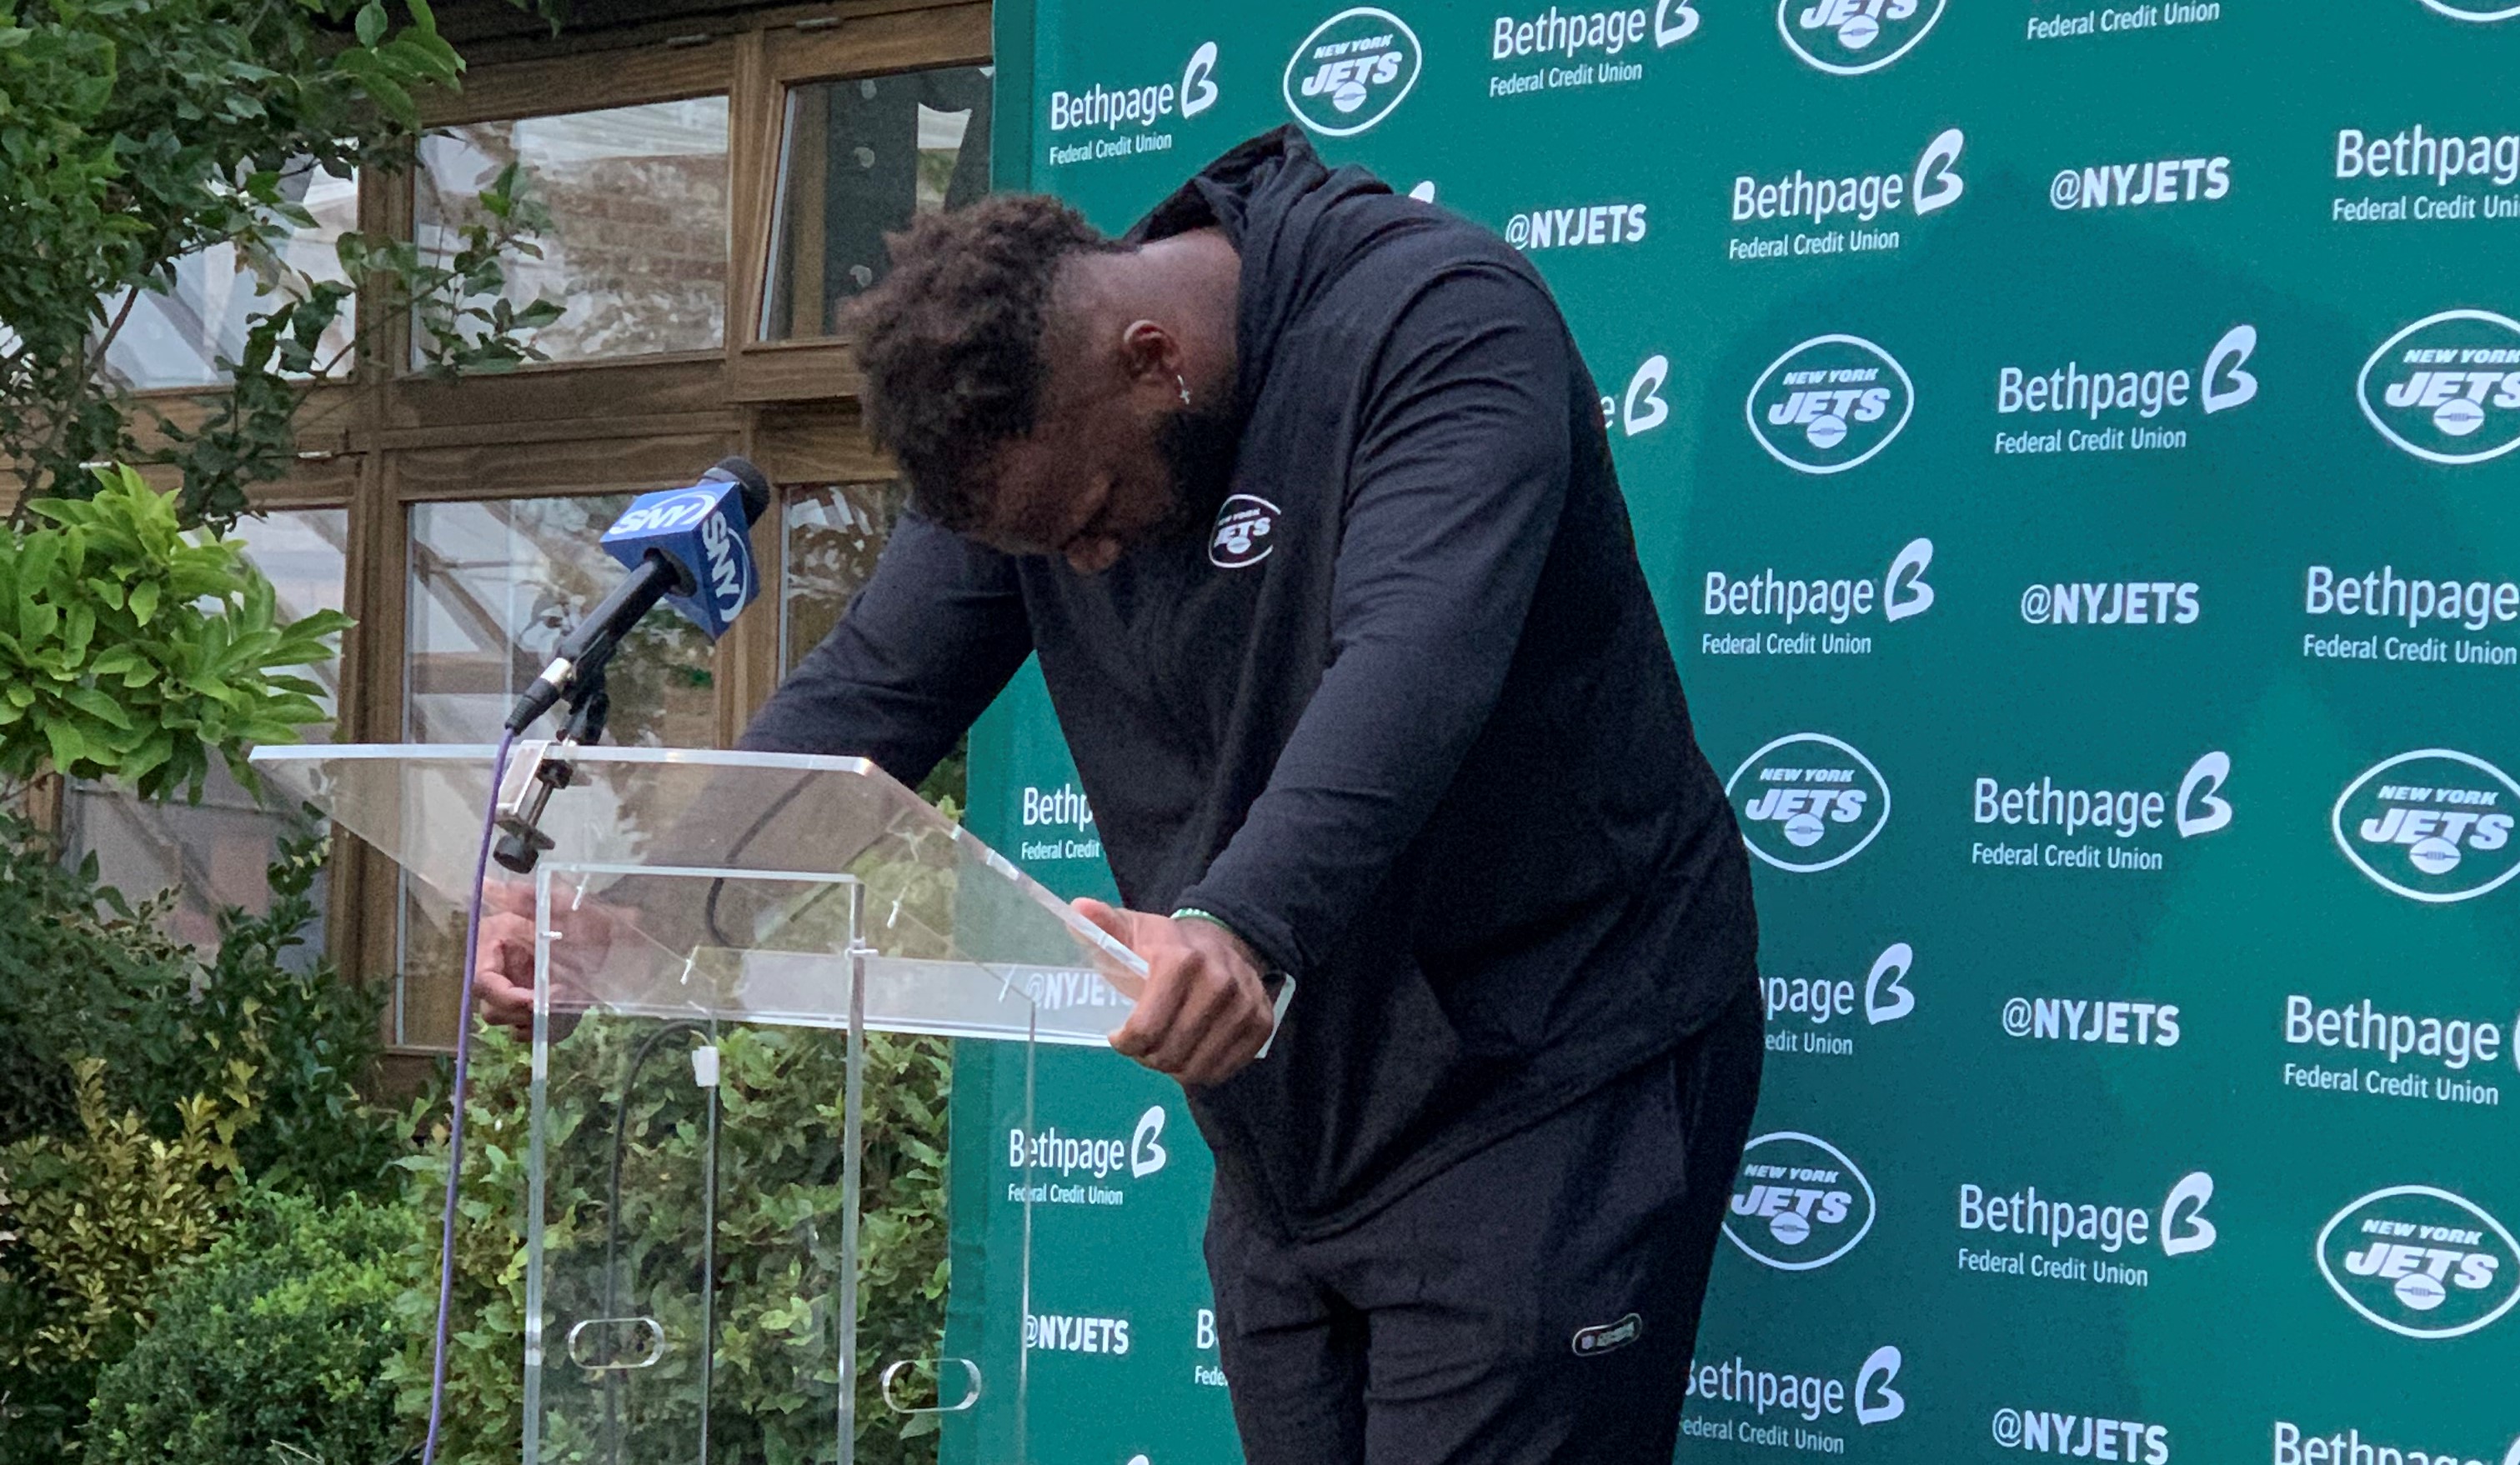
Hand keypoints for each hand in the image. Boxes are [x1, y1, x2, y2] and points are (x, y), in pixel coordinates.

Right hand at [471, 878, 615, 1035]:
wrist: (614, 931)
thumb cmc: (584, 914)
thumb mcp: (559, 902)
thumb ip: (527, 898)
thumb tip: (489, 885)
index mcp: (494, 945)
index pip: (483, 982)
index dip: (505, 996)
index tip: (535, 1001)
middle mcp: (500, 972)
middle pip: (493, 1010)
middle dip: (523, 1012)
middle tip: (559, 999)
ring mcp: (518, 992)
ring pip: (513, 1024)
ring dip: (538, 1022)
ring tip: (568, 1004)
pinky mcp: (536, 1007)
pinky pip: (534, 1029)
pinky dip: (550, 1028)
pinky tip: (570, 1011)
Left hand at [1075, 899, 1277, 1086]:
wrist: (1223, 939)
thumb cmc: (1166, 944)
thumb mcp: (1132, 930)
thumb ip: (1104, 926)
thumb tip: (1078, 908)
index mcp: (1180, 961)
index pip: (1145, 1029)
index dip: (1125, 1042)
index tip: (1119, 1036)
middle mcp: (1219, 983)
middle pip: (1170, 1053)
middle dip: (1147, 1057)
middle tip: (1143, 1047)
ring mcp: (1244, 1005)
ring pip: (1198, 1067)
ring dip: (1174, 1067)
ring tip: (1165, 1050)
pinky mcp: (1262, 1023)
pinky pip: (1225, 1069)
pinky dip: (1203, 1070)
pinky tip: (1191, 1053)